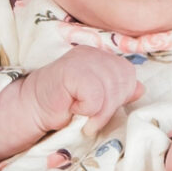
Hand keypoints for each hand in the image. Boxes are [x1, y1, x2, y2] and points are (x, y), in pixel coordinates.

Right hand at [0, 46, 141, 162]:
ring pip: (111, 89)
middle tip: (91, 117)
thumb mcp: (97, 101)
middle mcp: (92, 53)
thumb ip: (117, 93)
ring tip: (82, 116)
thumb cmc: (63, 107)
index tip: (99, 109)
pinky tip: (73, 110)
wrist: (31, 110)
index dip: (120, 96)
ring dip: (99, 112)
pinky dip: (88, 109)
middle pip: (123, 80)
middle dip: (111, 106)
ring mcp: (81, 59)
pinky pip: (95, 96)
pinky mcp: (71, 71)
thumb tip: (141, 89)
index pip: (128, 74)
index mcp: (101, 56)